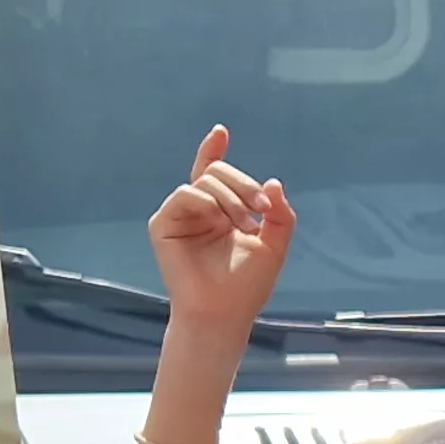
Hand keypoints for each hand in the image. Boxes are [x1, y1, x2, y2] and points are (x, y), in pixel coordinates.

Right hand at [148, 126, 295, 335]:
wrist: (225, 312)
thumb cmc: (248, 285)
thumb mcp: (275, 244)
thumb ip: (281, 213)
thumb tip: (273, 181)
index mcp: (220, 211)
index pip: (213, 173)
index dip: (214, 150)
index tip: (221, 131)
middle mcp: (198, 209)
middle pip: (216, 172)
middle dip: (244, 184)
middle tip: (263, 208)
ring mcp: (180, 215)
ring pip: (205, 180)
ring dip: (231, 197)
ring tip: (244, 224)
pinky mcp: (163, 224)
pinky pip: (185, 193)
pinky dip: (207, 202)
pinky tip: (219, 220)